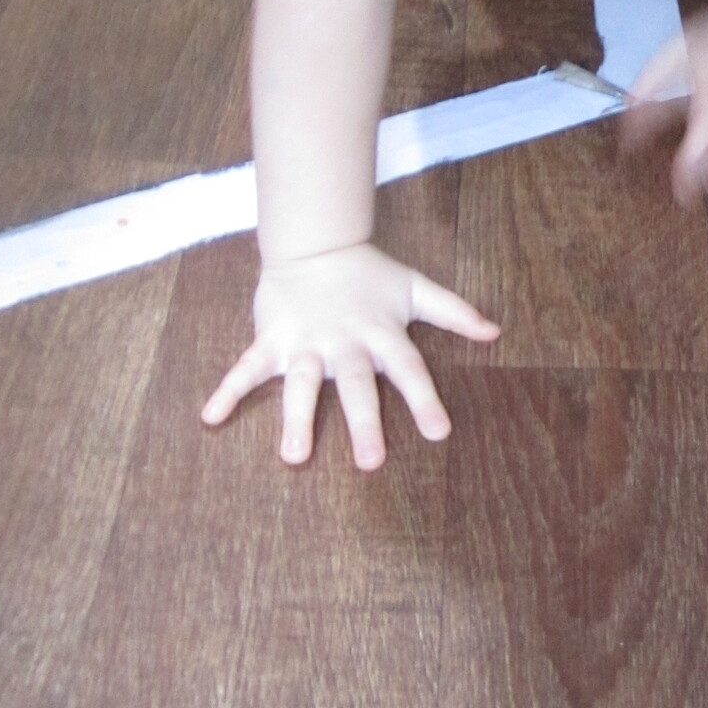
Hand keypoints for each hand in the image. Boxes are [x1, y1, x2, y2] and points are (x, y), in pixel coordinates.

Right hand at [201, 243, 497, 470]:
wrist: (316, 244)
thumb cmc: (370, 276)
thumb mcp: (416, 289)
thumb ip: (455, 312)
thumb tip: (496, 332)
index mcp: (381, 334)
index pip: (409, 370)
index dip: (424, 400)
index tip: (439, 432)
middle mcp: (345, 343)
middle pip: (356, 386)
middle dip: (363, 423)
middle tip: (371, 463)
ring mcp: (305, 343)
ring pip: (300, 384)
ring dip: (296, 418)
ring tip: (294, 456)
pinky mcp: (272, 339)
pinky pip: (246, 367)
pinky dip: (227, 390)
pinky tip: (211, 417)